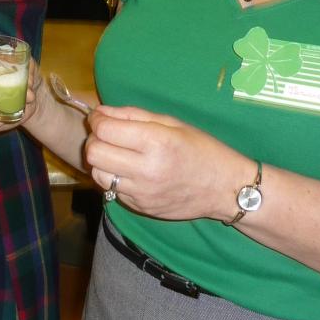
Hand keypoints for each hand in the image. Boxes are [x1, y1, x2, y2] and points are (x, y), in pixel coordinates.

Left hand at [83, 104, 250, 220]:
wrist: (225, 188)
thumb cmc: (201, 149)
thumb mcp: (172, 123)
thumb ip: (133, 115)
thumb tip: (101, 112)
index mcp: (156, 142)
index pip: (105, 130)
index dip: (97, 120)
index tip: (101, 117)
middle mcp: (145, 170)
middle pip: (94, 153)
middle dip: (94, 139)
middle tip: (106, 135)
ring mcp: (141, 193)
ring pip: (97, 174)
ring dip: (100, 161)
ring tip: (115, 154)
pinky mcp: (140, 208)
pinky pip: (111, 191)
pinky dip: (113, 178)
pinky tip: (128, 171)